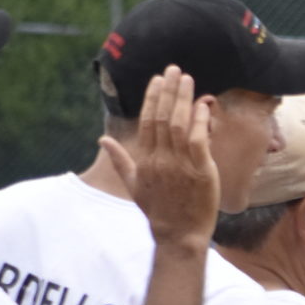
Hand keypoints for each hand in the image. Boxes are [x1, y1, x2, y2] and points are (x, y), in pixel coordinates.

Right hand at [99, 66, 217, 246]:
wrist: (178, 235)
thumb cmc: (157, 210)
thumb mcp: (133, 184)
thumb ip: (120, 159)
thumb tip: (102, 139)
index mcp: (145, 158)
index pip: (148, 120)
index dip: (153, 98)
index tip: (158, 79)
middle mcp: (160, 158)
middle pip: (162, 117)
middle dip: (168, 90)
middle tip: (174, 69)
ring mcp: (179, 164)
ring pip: (179, 124)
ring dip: (183, 99)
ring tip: (188, 79)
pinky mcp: (200, 172)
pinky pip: (198, 140)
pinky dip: (200, 121)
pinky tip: (203, 106)